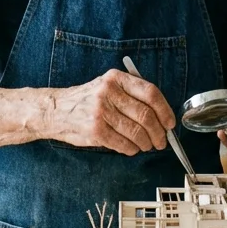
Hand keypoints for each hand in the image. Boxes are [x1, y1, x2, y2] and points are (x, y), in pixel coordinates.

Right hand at [44, 70, 175, 155]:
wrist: (56, 111)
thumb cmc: (86, 101)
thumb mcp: (107, 86)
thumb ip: (131, 95)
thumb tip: (160, 117)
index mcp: (115, 78)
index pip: (150, 93)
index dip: (165, 110)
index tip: (170, 123)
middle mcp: (108, 92)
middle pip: (146, 115)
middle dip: (159, 132)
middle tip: (162, 141)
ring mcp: (101, 111)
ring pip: (137, 132)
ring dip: (146, 143)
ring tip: (147, 146)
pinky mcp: (95, 130)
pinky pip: (123, 144)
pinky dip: (132, 149)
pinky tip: (132, 148)